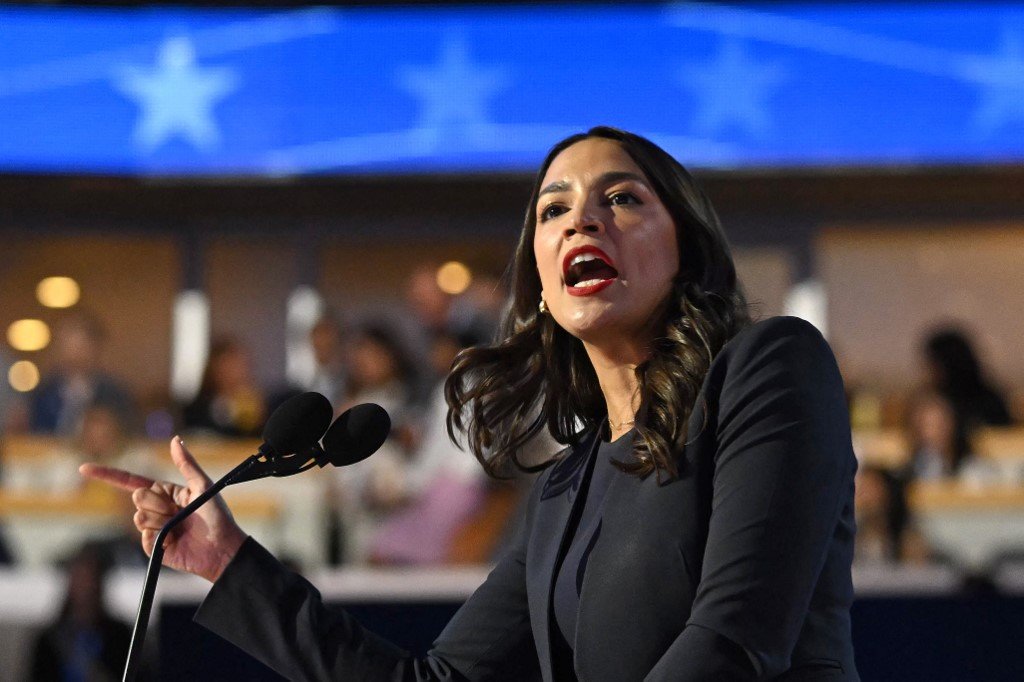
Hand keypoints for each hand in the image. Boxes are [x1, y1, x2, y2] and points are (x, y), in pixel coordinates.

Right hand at [80, 437, 247, 581]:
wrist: (221, 548)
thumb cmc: (217, 515)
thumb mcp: (203, 485)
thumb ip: (186, 464)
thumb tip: (175, 439)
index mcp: (165, 493)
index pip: (132, 481)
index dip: (108, 475)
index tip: (84, 468)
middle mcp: (157, 509)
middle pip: (137, 497)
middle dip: (157, 502)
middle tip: (178, 510)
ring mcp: (153, 528)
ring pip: (139, 518)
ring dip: (161, 520)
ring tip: (180, 526)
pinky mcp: (153, 548)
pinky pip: (145, 537)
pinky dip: (159, 537)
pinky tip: (175, 540)